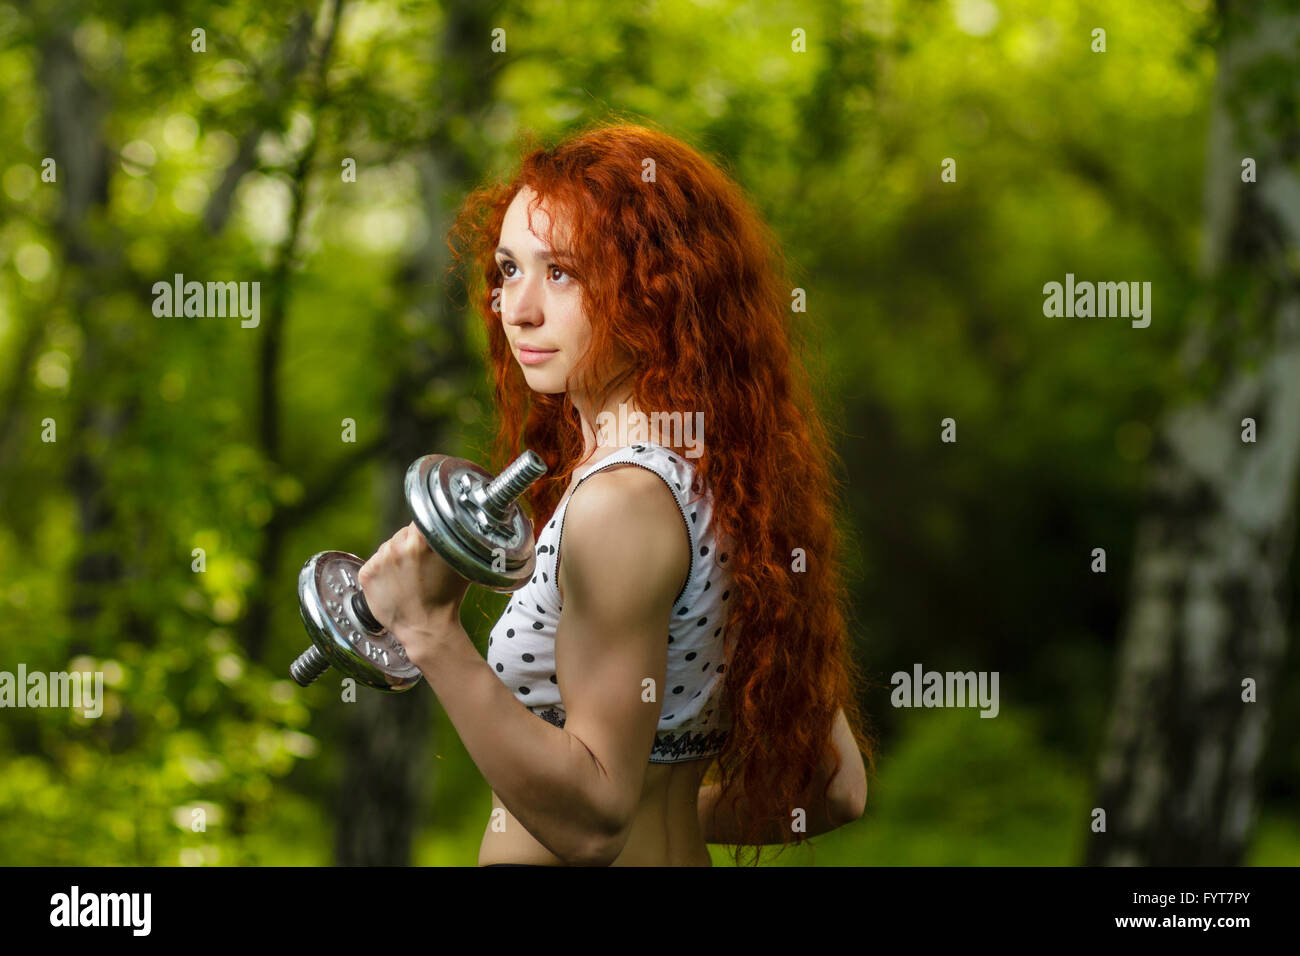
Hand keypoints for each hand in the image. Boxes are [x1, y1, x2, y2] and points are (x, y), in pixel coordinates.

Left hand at [356, 522, 470, 661]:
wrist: (425, 628)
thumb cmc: (445, 599)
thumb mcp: (459, 564)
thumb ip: (455, 542)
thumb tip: (457, 527)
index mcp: (420, 540)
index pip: (422, 520)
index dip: (427, 530)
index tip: (430, 540)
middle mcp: (396, 547)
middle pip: (403, 533)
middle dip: (411, 545)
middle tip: (421, 565)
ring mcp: (379, 561)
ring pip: (388, 547)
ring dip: (396, 557)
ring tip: (409, 577)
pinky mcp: (366, 574)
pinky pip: (375, 563)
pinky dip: (383, 571)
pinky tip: (396, 584)